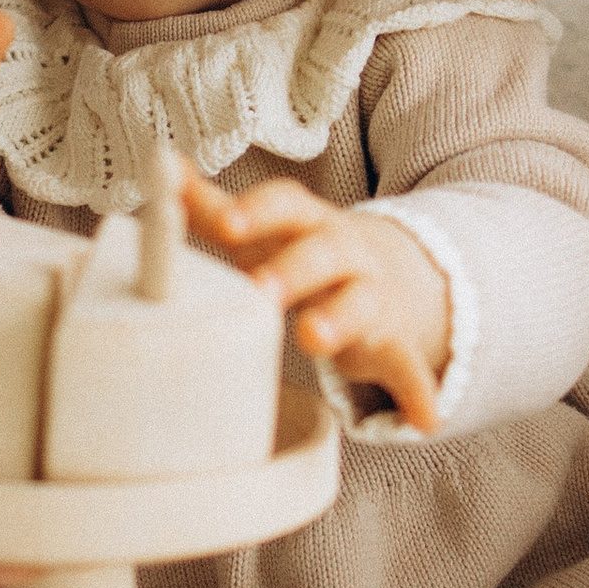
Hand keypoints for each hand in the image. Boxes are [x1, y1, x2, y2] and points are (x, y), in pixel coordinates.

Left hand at [181, 174, 450, 430]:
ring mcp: (372, 297)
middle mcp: (344, 253)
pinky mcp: (393, 342)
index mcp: (307, 223)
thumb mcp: (266, 229)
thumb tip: (164, 167)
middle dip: (292, 269)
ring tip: (313, 339)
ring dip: (339, 321)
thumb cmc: (302, 252)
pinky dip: (418, 392)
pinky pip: (409, 365)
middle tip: (259, 290)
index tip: (226, 224)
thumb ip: (213, 206)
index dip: (257, 213)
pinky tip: (424, 419)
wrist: (387, 273)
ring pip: (360, 304)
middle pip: (322, 253)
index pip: (286, 206)